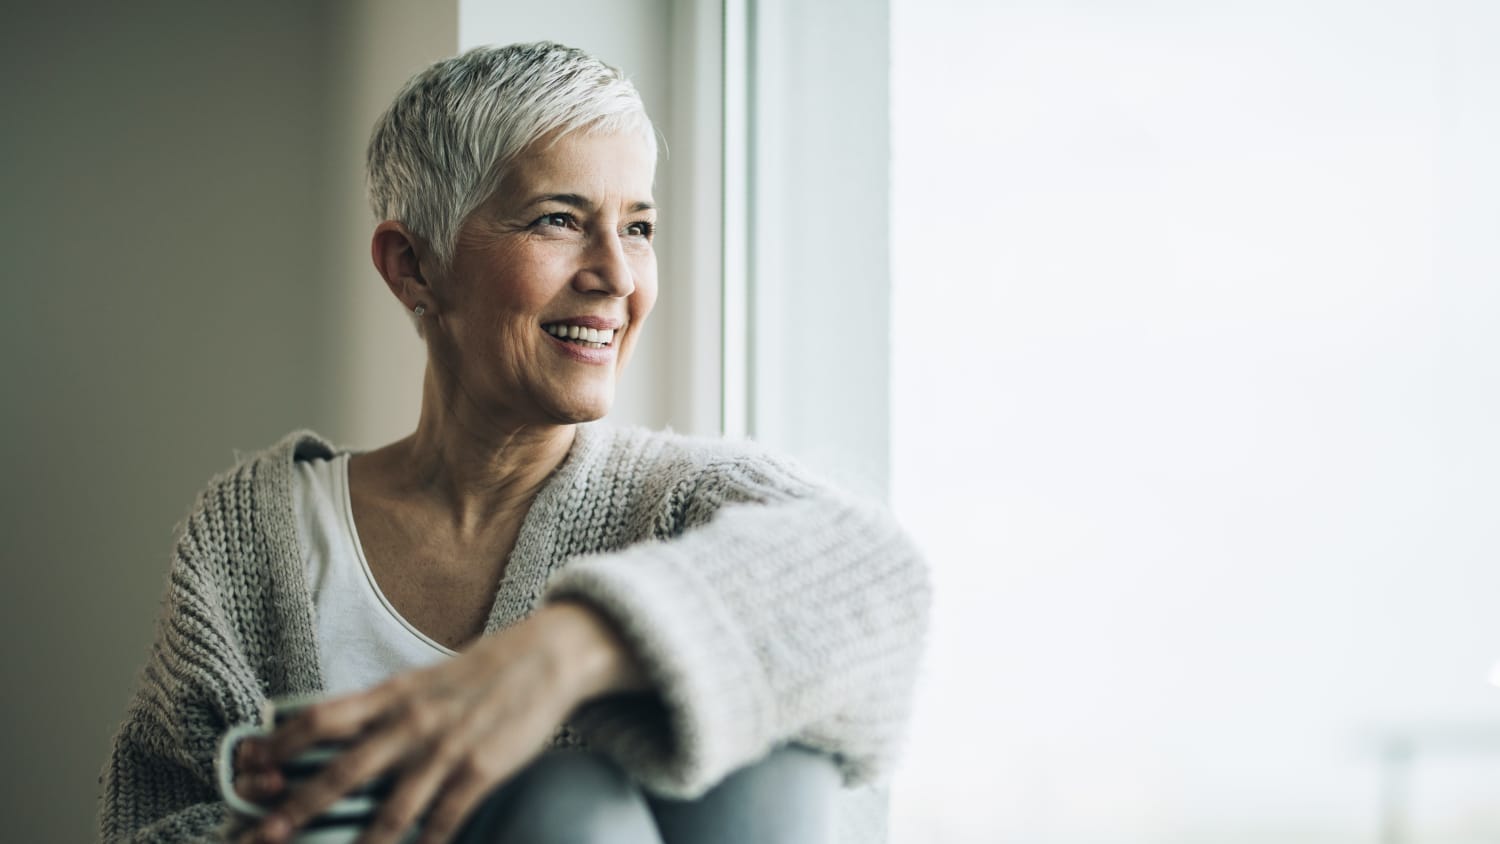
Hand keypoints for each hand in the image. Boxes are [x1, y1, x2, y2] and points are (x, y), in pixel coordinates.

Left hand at [242, 601, 645, 843]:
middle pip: (341, 770)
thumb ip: (382, 707)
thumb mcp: (421, 680)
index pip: (320, 718)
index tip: (249, 769)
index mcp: (392, 695)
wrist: (546, 656)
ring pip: (391, 809)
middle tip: (260, 836)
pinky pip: (444, 820)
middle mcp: (410, 722)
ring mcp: (446, 750)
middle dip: (296, 808)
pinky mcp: (481, 770)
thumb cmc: (480, 671)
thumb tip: (337, 730)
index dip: (279, 745)